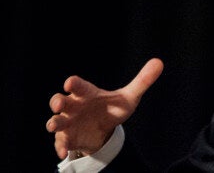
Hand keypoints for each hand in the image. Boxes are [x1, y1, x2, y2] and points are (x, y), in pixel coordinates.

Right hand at [46, 58, 163, 159]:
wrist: (104, 130)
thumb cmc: (111, 108)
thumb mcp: (128, 97)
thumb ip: (142, 81)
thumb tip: (159, 62)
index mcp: (86, 93)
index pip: (78, 85)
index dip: (74, 83)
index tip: (70, 83)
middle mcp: (74, 106)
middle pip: (60, 101)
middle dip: (57, 101)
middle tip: (59, 103)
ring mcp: (69, 122)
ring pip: (56, 121)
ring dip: (54, 122)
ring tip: (54, 125)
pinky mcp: (68, 137)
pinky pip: (61, 142)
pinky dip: (61, 146)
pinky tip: (63, 153)